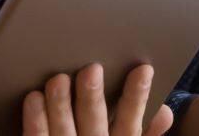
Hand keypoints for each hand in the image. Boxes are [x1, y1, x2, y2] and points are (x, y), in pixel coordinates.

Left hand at [21, 63, 172, 135]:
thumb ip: (147, 134)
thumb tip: (165, 111)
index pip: (131, 123)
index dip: (138, 97)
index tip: (143, 69)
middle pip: (94, 122)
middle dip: (92, 97)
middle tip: (91, 69)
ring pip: (64, 129)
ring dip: (60, 105)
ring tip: (58, 79)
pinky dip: (36, 120)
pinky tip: (34, 97)